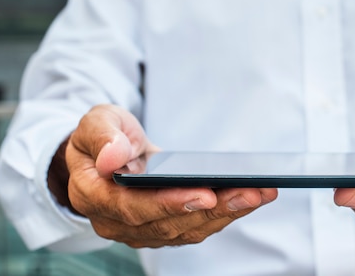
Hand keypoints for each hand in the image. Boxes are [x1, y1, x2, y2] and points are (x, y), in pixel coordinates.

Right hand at [62, 104, 277, 247]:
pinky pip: (196, 225)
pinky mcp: (163, 228)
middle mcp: (117, 222)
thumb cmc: (102, 137)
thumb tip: (113, 157)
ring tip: (261, 193)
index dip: (170, 204)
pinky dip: (225, 213)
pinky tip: (251, 197)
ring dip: (227, 213)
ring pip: (188, 229)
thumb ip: (102, 137)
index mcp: (93, 196)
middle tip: (250, 193)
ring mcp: (141, 230)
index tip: (205, 194)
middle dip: (214, 209)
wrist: (106, 155)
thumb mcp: (96, 123)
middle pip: (169, 224)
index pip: (132, 208)